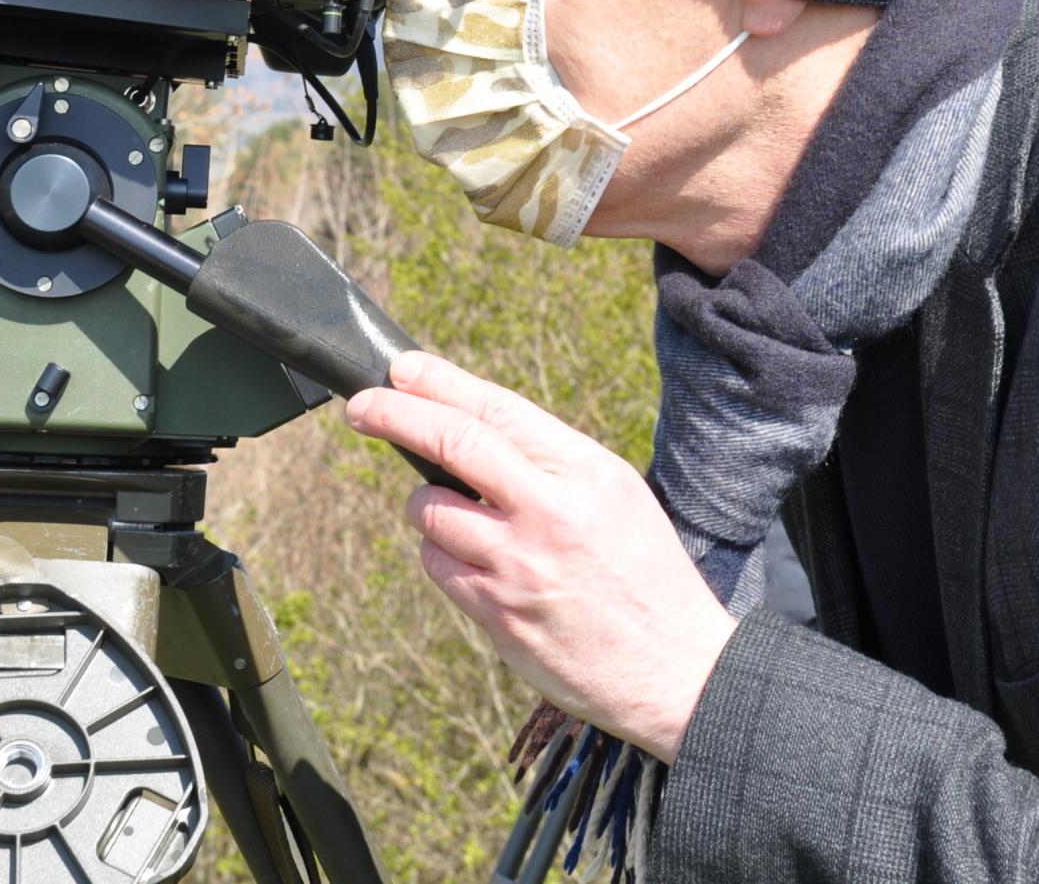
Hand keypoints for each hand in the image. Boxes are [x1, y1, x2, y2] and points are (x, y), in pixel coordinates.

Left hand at [345, 351, 734, 761]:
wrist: (676, 669)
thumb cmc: (646, 576)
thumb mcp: (617, 497)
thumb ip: (551, 463)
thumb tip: (475, 430)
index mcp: (587, 473)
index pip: (499, 409)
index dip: (441, 382)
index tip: (402, 369)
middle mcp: (550, 511)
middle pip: (452, 443)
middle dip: (395, 415)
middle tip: (362, 406)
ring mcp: (518, 565)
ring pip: (431, 511)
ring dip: (426, 506)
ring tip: (458, 516)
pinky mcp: (497, 614)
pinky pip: (438, 567)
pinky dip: (442, 556)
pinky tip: (475, 564)